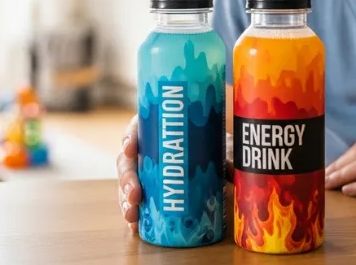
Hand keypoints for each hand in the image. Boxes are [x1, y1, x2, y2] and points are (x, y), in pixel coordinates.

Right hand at [117, 116, 235, 232]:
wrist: (218, 160)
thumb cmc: (214, 146)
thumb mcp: (220, 147)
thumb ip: (227, 157)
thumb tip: (230, 169)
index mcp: (157, 128)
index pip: (138, 127)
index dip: (129, 137)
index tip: (130, 149)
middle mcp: (146, 149)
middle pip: (127, 161)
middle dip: (127, 178)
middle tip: (135, 194)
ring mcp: (145, 171)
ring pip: (127, 183)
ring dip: (125, 200)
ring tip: (132, 215)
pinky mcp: (149, 191)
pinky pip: (136, 202)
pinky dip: (135, 215)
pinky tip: (135, 227)